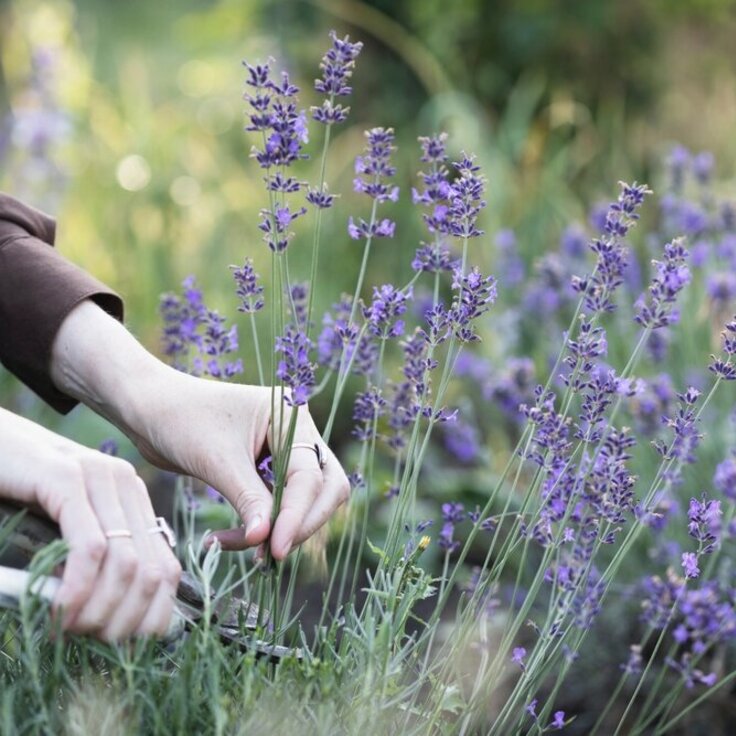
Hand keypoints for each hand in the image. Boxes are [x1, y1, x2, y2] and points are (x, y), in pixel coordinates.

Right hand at [0, 407, 180, 639]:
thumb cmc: (19, 488)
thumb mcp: (67, 525)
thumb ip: (96, 556)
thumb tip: (116, 618)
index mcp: (133, 499)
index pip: (167, 569)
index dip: (150, 616)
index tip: (117, 642)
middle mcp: (126, 484)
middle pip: (152, 573)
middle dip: (124, 621)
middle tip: (87, 638)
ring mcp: (98, 478)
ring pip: (126, 564)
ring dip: (99, 610)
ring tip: (69, 627)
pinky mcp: (65, 477)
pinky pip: (89, 546)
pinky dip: (77, 588)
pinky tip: (59, 609)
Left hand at [51, 300, 350, 559]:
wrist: (148, 409)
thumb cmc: (180, 419)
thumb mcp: (216, 460)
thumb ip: (248, 499)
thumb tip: (267, 540)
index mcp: (291, 416)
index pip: (310, 474)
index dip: (297, 514)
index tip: (276, 549)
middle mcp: (296, 432)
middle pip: (325, 488)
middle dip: (302, 523)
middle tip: (272, 553)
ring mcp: (284, 451)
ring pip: (304, 501)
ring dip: (278, 528)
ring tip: (238, 547)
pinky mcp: (266, 471)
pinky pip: (278, 506)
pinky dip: (259, 526)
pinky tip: (227, 538)